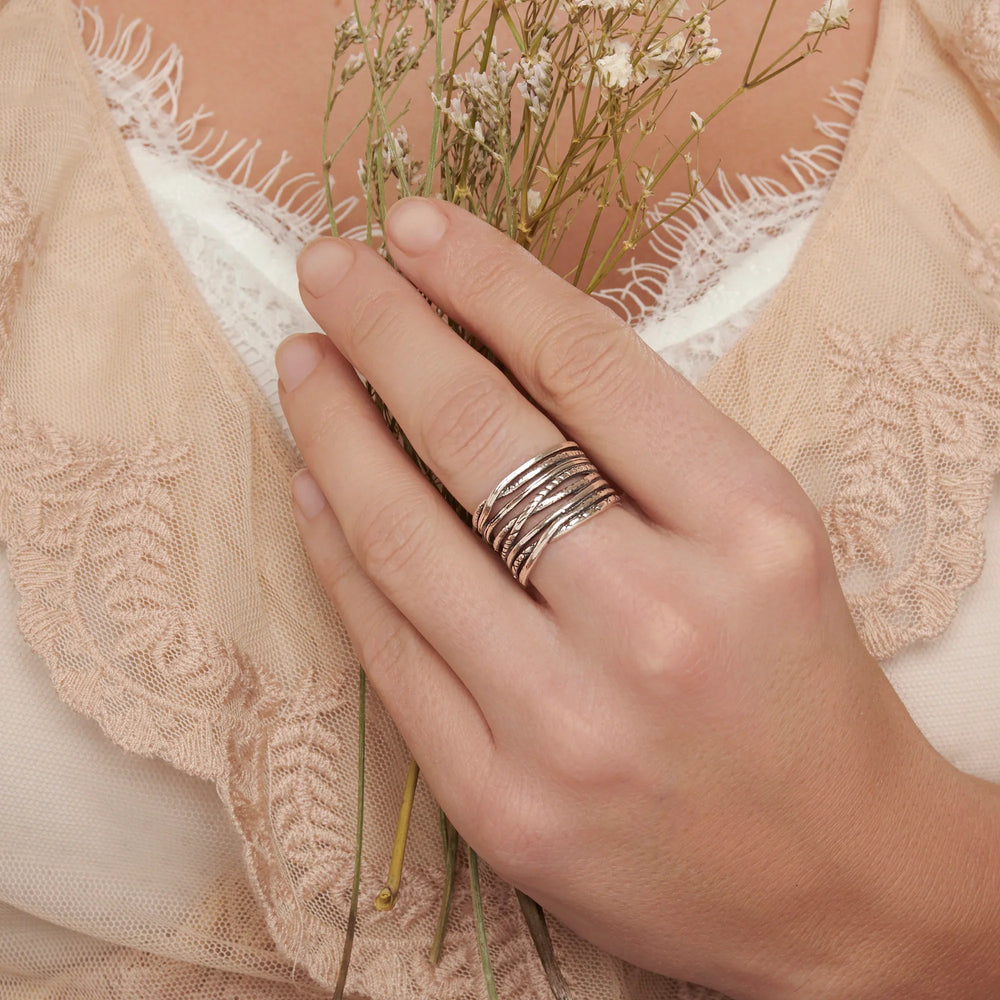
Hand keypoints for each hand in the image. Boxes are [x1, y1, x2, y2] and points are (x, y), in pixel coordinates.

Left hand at [275, 198, 999, 998]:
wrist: (833, 877)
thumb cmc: (802, 688)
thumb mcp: (763, 540)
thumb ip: (647, 451)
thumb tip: (493, 347)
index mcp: (751, 533)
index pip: (587, 366)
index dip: (487, 280)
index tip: (418, 229)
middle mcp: (658, 621)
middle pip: (483, 437)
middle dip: (389, 331)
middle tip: (331, 269)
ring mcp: (566, 723)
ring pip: (407, 541)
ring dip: (334, 434)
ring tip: (302, 365)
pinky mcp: (499, 801)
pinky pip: (388, 652)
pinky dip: (337, 556)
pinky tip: (309, 490)